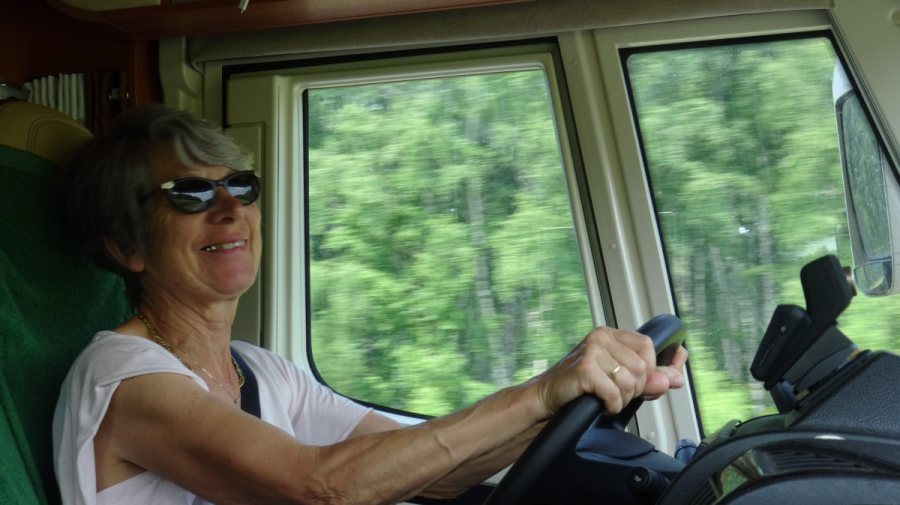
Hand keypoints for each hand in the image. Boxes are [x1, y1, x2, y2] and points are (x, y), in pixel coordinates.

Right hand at [532, 327, 687, 417]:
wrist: (547, 396)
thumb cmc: (580, 386)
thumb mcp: (618, 378)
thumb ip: (649, 377)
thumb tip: (676, 378)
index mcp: (610, 334)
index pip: (648, 345)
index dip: (652, 369)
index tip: (649, 383)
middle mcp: (601, 337)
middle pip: (642, 367)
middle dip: (635, 389)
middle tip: (617, 394)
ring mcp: (592, 351)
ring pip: (630, 382)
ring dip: (622, 399)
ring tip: (607, 399)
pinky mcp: (585, 369)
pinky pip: (615, 393)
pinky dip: (611, 406)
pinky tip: (600, 404)